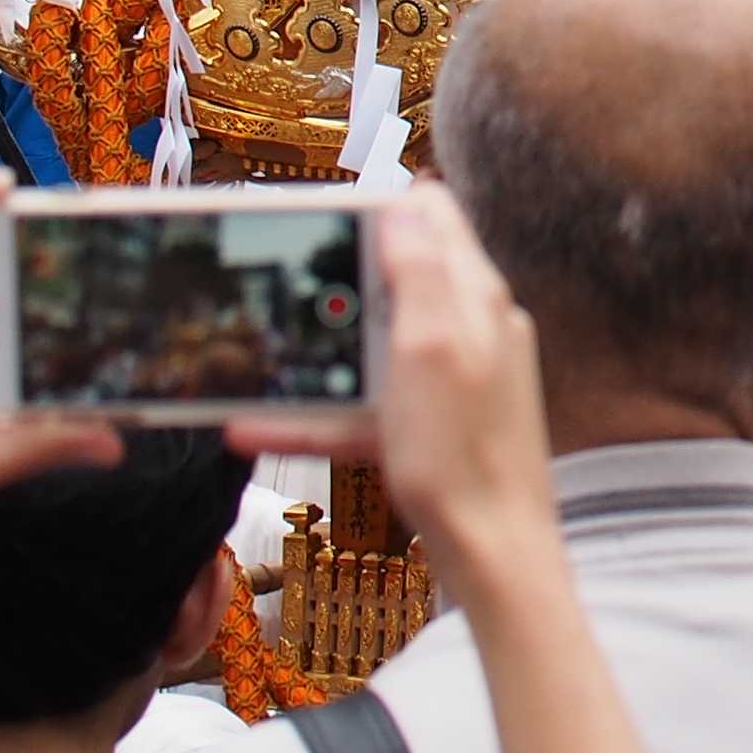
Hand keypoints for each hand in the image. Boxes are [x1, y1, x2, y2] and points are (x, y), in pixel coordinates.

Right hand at [229, 187, 560, 574]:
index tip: (320, 220)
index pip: (435, 216)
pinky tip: (259, 430)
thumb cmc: (464, 456)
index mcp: (477, 298)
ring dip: (318, 353)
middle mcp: (474, 330)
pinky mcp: (436, 427)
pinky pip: (370, 407)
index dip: (378, 207)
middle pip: (398, 278)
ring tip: (260, 357)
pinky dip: (322, 414)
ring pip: (375, 347)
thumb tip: (407, 198)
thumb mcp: (430, 348)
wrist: (494, 553)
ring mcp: (456, 380)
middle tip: (280, 287)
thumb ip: (420, 272)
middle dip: (337, 279)